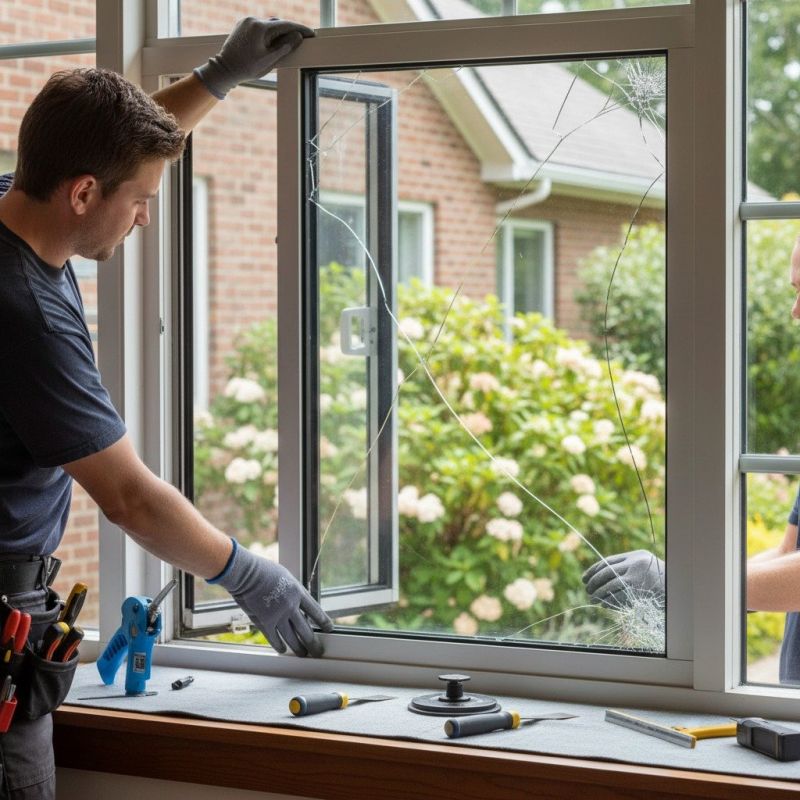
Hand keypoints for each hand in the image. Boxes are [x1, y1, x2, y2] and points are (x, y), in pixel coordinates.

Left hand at [194, 16, 314, 98]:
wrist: (225, 69)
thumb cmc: (246, 68)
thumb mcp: (269, 60)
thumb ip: (285, 47)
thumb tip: (298, 36)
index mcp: (260, 27)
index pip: (286, 25)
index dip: (300, 29)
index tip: (311, 33)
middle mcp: (253, 20)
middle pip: (277, 23)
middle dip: (290, 30)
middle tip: (303, 38)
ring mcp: (246, 21)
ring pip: (268, 25)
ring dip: (278, 32)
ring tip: (288, 42)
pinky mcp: (242, 25)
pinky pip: (259, 27)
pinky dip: (268, 33)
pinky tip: (272, 42)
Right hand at [214, 542, 332, 656]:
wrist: (248, 574)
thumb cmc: (264, 570)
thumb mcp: (285, 576)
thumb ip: (292, 590)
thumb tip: (297, 598)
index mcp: (298, 592)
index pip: (315, 611)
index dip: (323, 621)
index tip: (329, 628)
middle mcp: (291, 606)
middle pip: (305, 629)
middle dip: (313, 643)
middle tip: (317, 651)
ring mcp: (278, 616)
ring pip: (292, 638)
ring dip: (298, 648)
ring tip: (303, 654)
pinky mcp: (264, 622)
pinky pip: (274, 639)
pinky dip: (279, 646)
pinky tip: (283, 650)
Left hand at [581, 549, 664, 608]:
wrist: (678, 588)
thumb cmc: (660, 579)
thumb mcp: (644, 567)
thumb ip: (626, 568)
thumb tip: (602, 576)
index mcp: (635, 556)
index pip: (607, 562)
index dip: (593, 570)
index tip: (584, 578)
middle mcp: (635, 564)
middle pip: (606, 572)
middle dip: (594, 582)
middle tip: (587, 589)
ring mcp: (637, 577)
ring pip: (610, 585)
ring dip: (599, 593)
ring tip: (592, 599)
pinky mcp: (638, 591)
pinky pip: (618, 596)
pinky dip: (609, 601)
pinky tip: (604, 604)